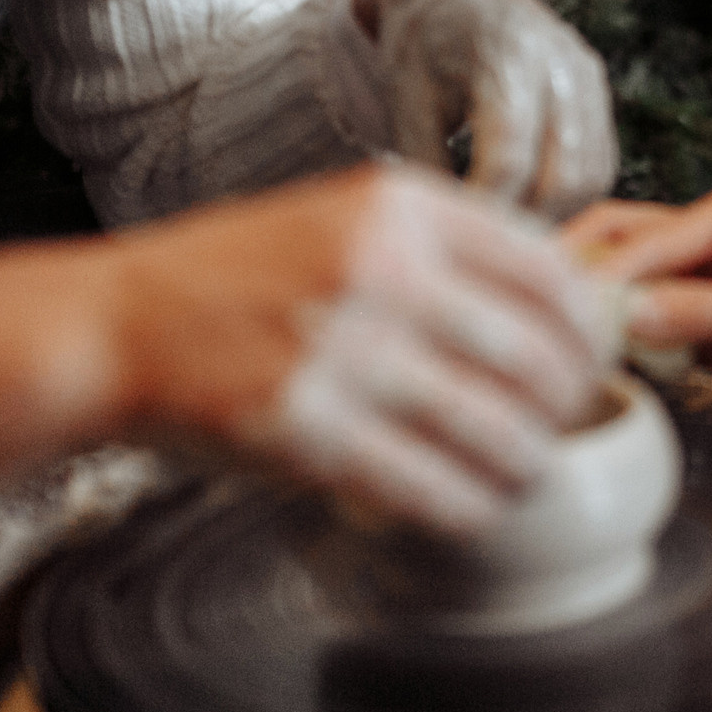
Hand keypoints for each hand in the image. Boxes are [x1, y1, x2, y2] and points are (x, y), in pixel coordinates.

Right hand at [112, 162, 606, 531]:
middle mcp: (378, 271)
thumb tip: (561, 297)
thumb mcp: (341, 216)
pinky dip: (470, 505)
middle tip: (560, 419)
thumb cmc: (239, 274)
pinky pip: (432, 486)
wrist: (119, 324)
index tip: (592, 354)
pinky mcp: (308, 434)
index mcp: (397, 207)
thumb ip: (439, 245)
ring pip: (496, 431)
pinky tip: (474, 504)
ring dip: (526, 463)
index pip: (546, 270)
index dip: (587, 327)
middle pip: (536, 357)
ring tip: (524, 469)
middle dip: (566, 401)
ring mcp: (343, 355)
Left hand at [354, 0, 617, 217]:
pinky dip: (570, 198)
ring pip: (592, 177)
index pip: (508, 159)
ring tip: (507, 234)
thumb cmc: (422, 47)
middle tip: (484, 247)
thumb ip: (427, 167)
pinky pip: (600, 164)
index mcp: (504, 54)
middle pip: (564, 176)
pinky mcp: (599, 92)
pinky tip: (528, 208)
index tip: (455, 239)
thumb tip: (451, 238)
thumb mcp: (407, 101)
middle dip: (525, 224)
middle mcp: (560, 61)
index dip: (484, 210)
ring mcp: (588, 75)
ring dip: (554, 217)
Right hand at [567, 180, 711, 408]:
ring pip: (629, 283)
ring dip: (595, 309)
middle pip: (618, 243)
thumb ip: (703, 314)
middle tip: (528, 315)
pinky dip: (625, 339)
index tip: (554, 315)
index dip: (594, 279)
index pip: (639, 241)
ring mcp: (708, 276)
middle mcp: (710, 235)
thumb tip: (626, 315)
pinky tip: (598, 364)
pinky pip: (653, 321)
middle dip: (574, 276)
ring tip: (549, 344)